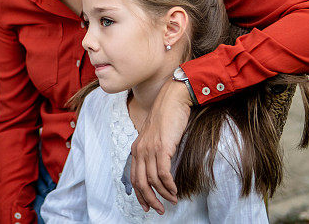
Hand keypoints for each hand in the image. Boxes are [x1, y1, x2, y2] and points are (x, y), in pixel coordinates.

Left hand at [130, 79, 191, 213]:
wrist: (173, 99)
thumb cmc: (168, 117)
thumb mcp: (156, 137)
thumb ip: (154, 151)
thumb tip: (160, 170)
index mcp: (137, 148)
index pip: (133, 178)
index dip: (139, 195)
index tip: (147, 206)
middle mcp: (140, 150)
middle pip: (140, 183)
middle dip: (149, 200)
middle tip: (159, 210)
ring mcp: (150, 148)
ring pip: (152, 180)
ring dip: (163, 194)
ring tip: (172, 199)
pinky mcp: (162, 147)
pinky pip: (163, 173)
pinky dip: (168, 184)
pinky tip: (174, 189)